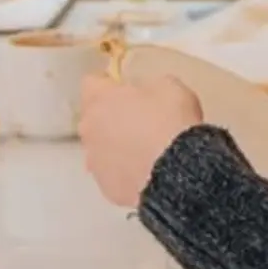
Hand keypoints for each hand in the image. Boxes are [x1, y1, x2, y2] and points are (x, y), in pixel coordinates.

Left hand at [78, 73, 203, 206]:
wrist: (178, 170)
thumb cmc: (171, 121)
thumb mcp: (169, 86)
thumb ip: (148, 86)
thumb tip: (144, 93)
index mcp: (100, 100)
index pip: (91, 81)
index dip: (109, 83)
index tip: (125, 86)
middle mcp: (89, 130)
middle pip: (94, 117)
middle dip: (112, 116)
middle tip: (141, 119)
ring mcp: (95, 161)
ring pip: (101, 147)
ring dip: (117, 145)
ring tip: (146, 149)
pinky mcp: (106, 187)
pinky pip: (112, 173)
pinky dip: (125, 170)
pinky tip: (148, 170)